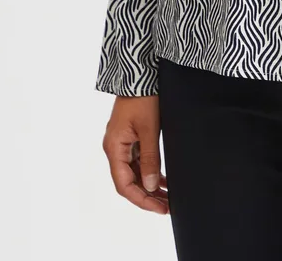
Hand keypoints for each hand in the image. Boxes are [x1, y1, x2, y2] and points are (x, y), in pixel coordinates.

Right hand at [102, 95, 169, 213]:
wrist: (141, 73)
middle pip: (128, 181)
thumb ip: (149, 159)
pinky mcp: (130, 136)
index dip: (141, 200)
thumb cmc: (143, 97)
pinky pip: (137, 160)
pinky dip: (149, 170)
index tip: (159, 208)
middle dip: (147, 196)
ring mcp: (122, 142)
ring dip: (149, 185)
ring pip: (134, 172)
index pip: (124, 185)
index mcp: (114, 147)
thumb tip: (149, 186)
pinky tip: (162, 180)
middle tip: (166, 206)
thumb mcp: (149, 130)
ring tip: (167, 196)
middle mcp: (115, 147)